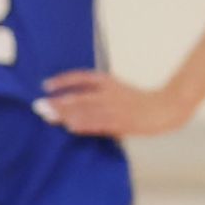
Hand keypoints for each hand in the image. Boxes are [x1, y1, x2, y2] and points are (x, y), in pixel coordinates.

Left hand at [36, 71, 198, 136]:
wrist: (166, 108)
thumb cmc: (142, 101)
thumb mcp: (119, 91)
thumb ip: (100, 94)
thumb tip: (78, 104)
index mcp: (108, 81)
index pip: (80, 77)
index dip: (62, 81)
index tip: (45, 85)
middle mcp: (109, 93)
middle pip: (77, 96)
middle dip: (57, 102)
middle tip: (38, 106)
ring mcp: (115, 108)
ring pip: (85, 110)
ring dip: (65, 114)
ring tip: (47, 117)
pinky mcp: (122, 122)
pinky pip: (98, 124)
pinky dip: (84, 125)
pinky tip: (71, 127)